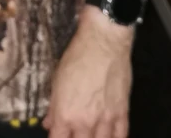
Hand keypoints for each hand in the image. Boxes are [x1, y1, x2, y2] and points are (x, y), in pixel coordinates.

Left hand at [43, 7, 132, 137]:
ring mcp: (105, 120)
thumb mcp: (57, 80)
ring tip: (90, 134)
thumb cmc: (77, 56)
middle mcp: (85, 122)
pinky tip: (109, 136)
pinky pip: (120, 136)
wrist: (103, 42)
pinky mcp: (122, 113)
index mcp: (65, 115)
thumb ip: (53, 106)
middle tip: (74, 132)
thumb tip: (49, 122)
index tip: (57, 135)